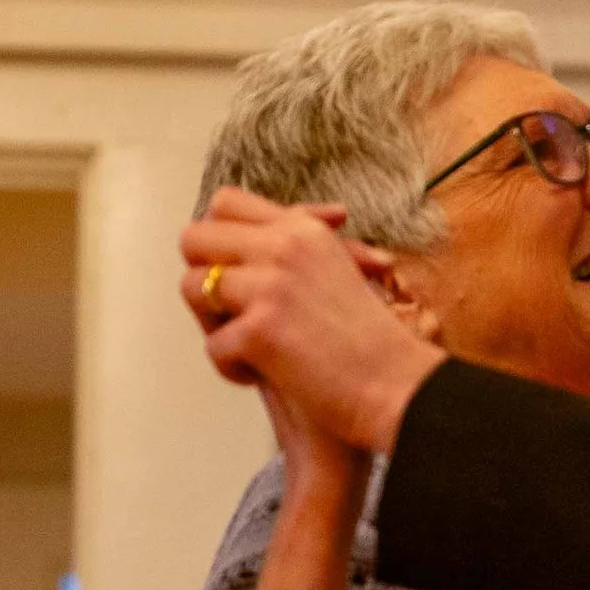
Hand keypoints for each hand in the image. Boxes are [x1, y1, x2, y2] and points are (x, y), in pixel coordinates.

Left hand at [179, 188, 443, 451]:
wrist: (396, 385)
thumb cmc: (370, 340)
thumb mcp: (338, 271)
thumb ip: (296, 250)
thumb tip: (246, 244)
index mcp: (301, 230)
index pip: (226, 204)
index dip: (219, 237)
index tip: (238, 270)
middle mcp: (283, 246)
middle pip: (194, 237)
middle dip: (203, 276)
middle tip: (232, 311)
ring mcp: (269, 286)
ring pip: (193, 287)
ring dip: (213, 323)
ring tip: (248, 346)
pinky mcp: (260, 330)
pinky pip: (213, 345)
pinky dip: (233, 369)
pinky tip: (263, 375)